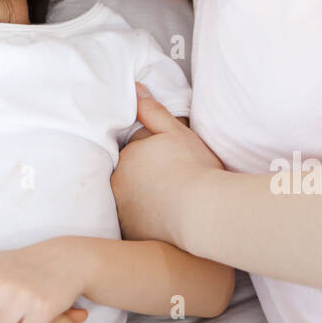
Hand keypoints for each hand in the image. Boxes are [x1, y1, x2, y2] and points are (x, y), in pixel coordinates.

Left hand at [112, 84, 224, 243]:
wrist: (203, 212)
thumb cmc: (195, 169)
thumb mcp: (176, 132)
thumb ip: (152, 110)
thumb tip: (134, 89)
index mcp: (127, 156)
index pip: (132, 154)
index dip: (151, 158)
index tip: (169, 165)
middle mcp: (117, 183)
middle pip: (127, 177)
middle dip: (142, 179)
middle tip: (170, 184)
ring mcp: (122, 210)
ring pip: (128, 201)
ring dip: (141, 201)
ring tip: (168, 204)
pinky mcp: (130, 233)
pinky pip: (133, 224)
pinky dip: (144, 222)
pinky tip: (163, 222)